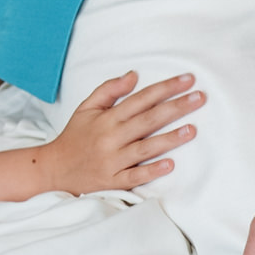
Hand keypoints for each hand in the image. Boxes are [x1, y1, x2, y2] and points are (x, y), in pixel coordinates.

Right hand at [40, 71, 201, 195]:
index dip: (165, 88)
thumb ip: (109, 90)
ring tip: (192, 129)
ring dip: (170, 138)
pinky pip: (135, 176)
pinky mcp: (113, 180)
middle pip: (148, 119)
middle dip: (176, 107)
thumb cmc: (74, 137)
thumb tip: (134, 74)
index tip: (187, 80)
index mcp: (107, 118)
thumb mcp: (86, 108)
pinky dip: (151, 170)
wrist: (54, 169)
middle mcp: (111, 137)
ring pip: (145, 147)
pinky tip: (170, 164)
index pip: (141, 98)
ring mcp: (113, 160)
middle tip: (200, 97)